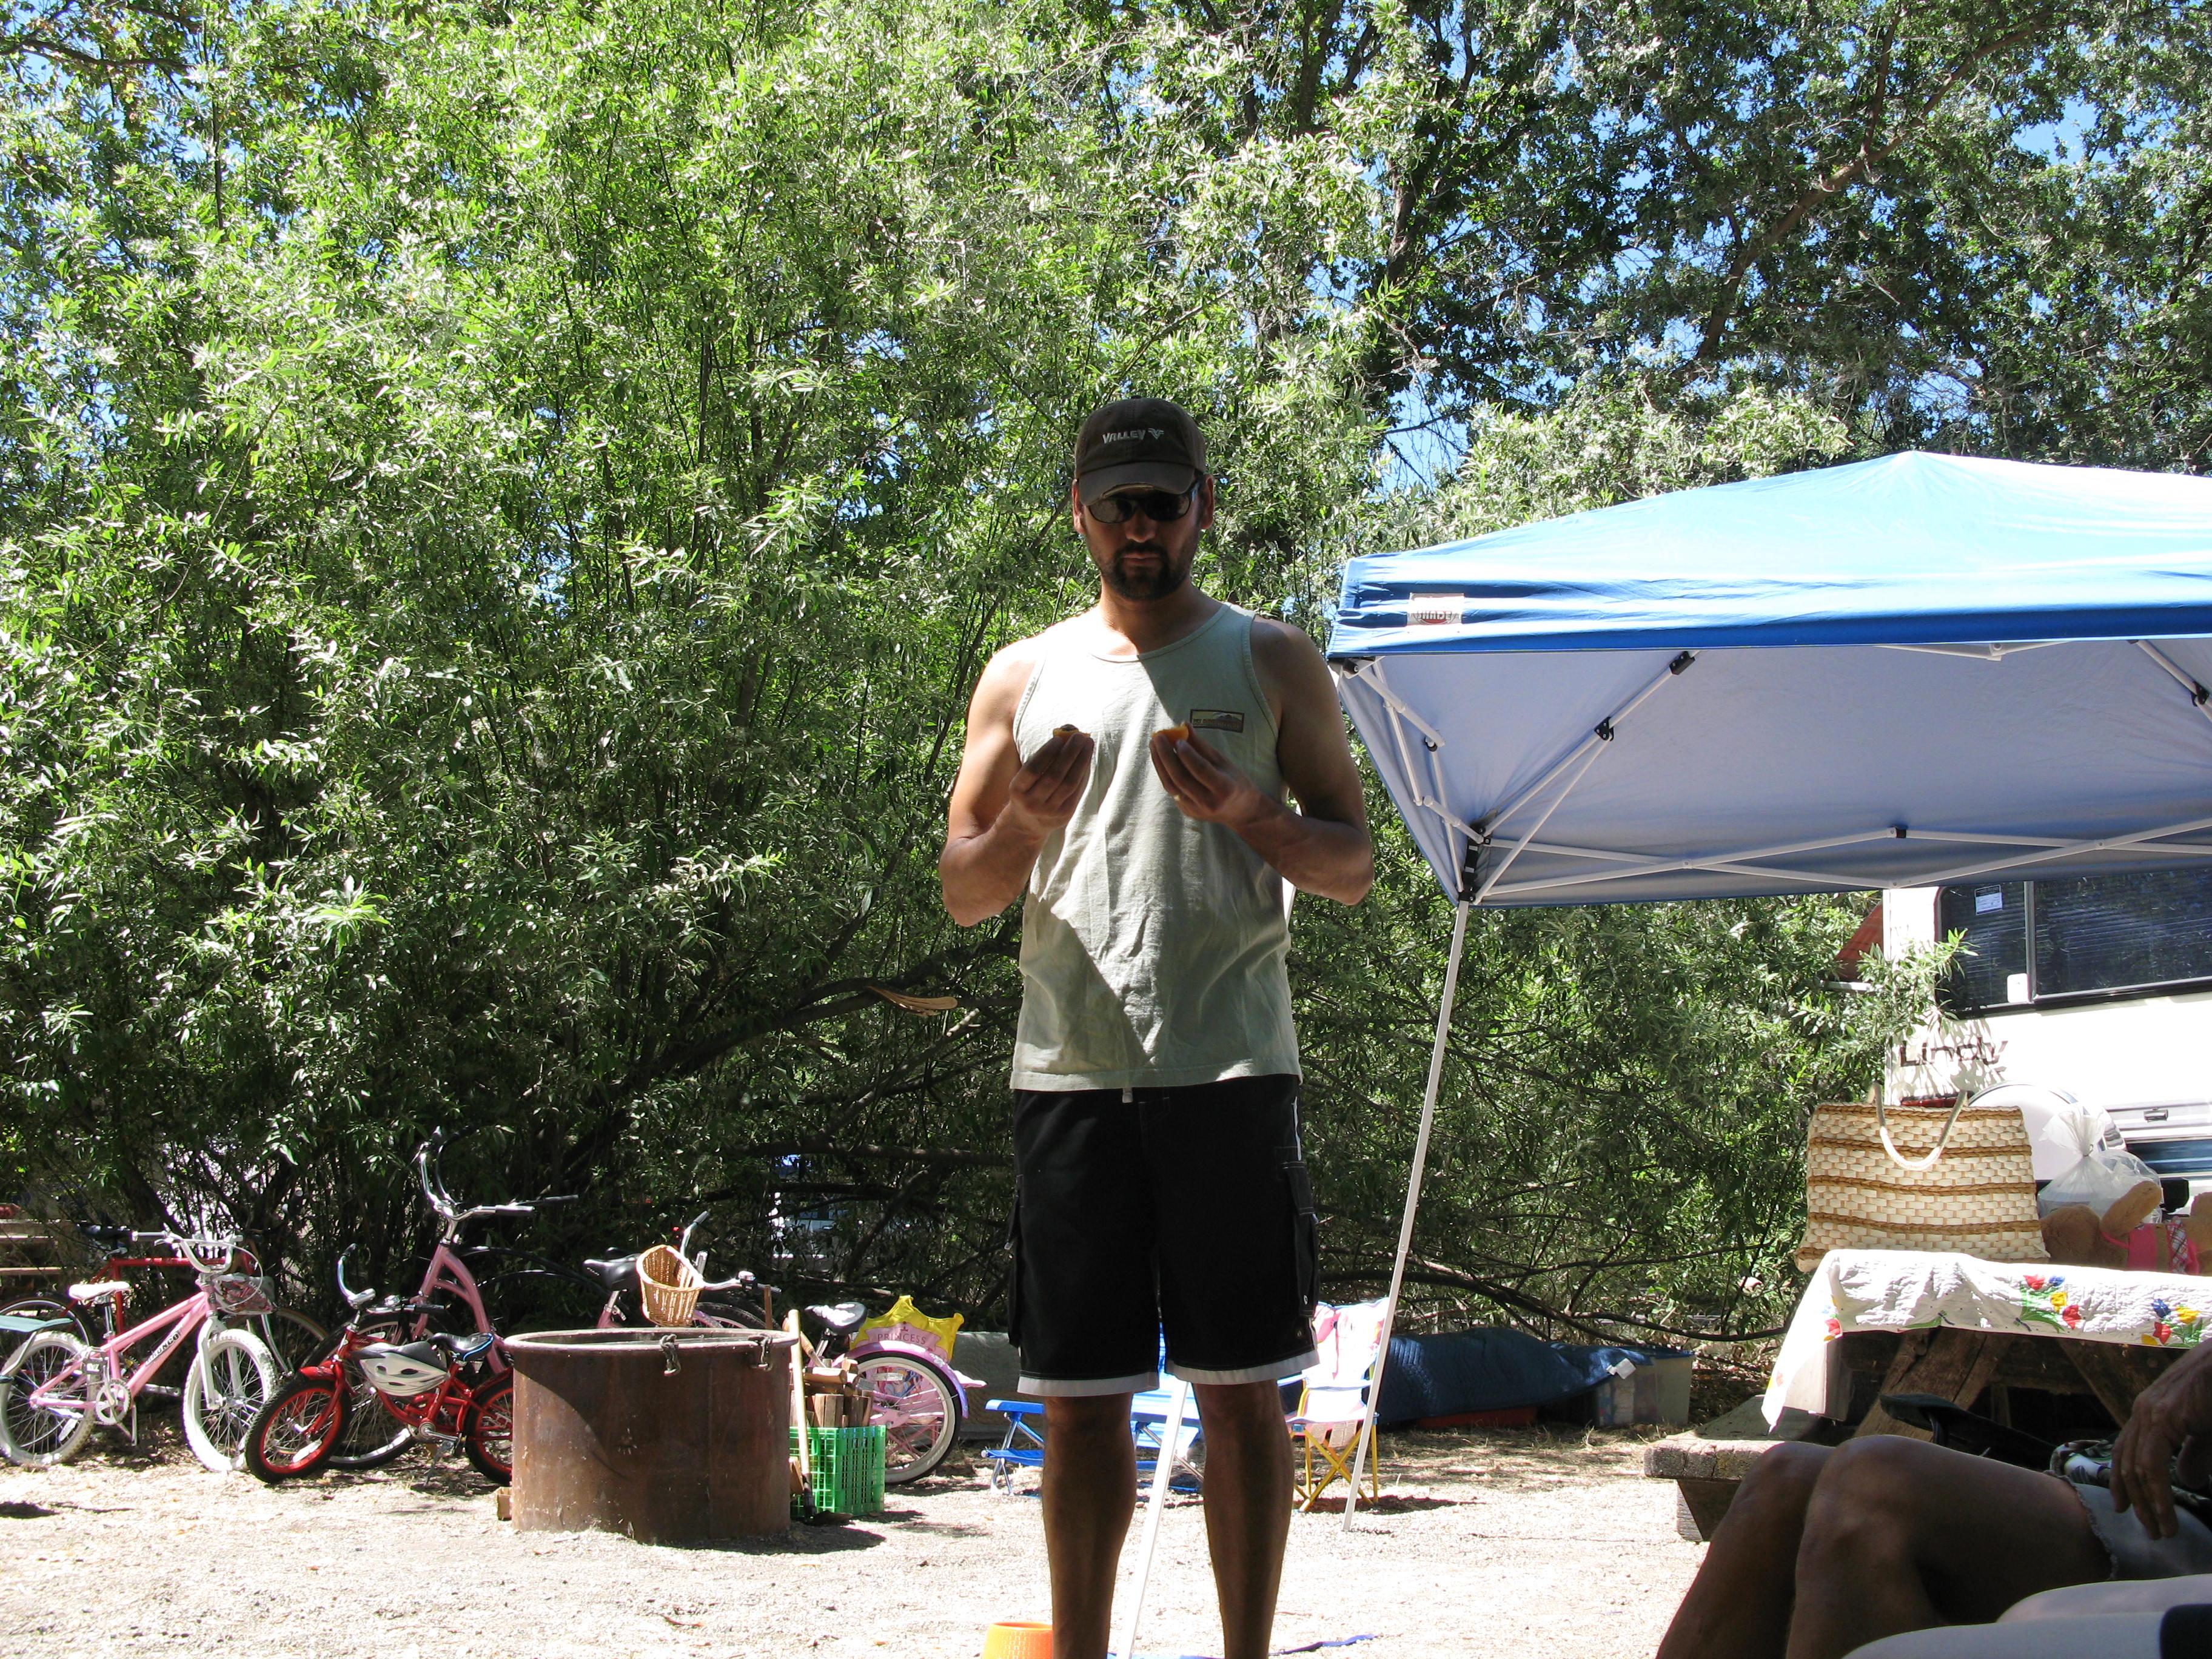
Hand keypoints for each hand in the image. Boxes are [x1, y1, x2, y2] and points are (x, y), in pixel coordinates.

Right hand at [999, 729, 1093, 837]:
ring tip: (1088, 743)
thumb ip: (1042, 756)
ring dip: (1081, 761)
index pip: (1033, 769)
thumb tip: (1066, 733)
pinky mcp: (1065, 815)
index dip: (1047, 753)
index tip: (1059, 739)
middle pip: (1054, 776)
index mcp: (1017, 791)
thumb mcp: (1025, 777)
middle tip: (1079, 736)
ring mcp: (1050, 812)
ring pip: (1069, 784)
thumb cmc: (1028, 790)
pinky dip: (1084, 773)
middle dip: (1069, 754)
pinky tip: (1087, 759)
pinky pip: (1077, 791)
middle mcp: (1032, 803)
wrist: (1027, 824)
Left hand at [1149, 728, 1272, 828]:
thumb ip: (1202, 746)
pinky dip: (1164, 772)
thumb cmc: (1235, 782)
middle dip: (1166, 756)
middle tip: (1157, 736)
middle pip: (1181, 778)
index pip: (1201, 769)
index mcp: (1224, 788)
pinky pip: (1172, 789)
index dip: (1187, 754)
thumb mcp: (1224, 762)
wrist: (1241, 813)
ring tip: (1153, 745)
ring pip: (1171, 785)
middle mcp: (1209, 802)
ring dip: (1159, 763)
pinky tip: (1160, 758)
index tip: (1177, 739)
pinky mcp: (1187, 811)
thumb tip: (1184, 724)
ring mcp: (1196, 810)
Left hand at [2109, 1343, 2211, 1538]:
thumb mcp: (2207, 1431)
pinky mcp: (2163, 1417)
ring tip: (2163, 1530)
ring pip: (2136, 1469)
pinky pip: (2150, 1464)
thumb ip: (2195, 1454)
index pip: (2126, 1453)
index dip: (2123, 1483)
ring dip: (2148, 1504)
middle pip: (2126, 1464)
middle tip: (2152, 1531)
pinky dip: (2157, 1494)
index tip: (2125, 1509)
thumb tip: (2185, 1480)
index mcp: (2150, 1412)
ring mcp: (2150, 1413)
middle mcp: (2143, 1411)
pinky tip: (2166, 1515)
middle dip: (2136, 1501)